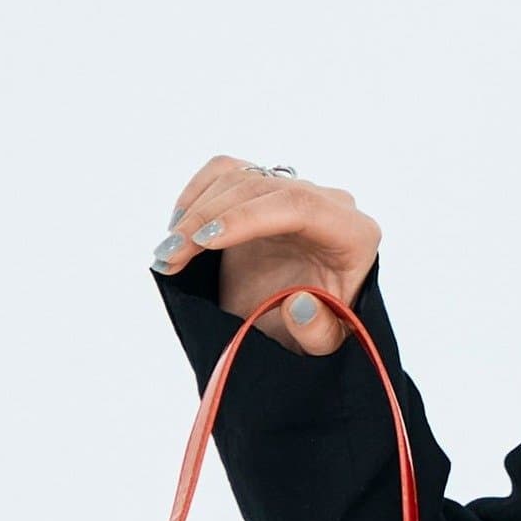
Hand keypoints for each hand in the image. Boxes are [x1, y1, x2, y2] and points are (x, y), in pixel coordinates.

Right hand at [152, 157, 381, 356]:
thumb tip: (299, 304)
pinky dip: (195, 197)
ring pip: (237, 178)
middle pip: (260, 189)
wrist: (306, 325)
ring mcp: (295, 193)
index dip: (247, 218)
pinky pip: (226, 173)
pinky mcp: (266, 191)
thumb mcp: (324, 347)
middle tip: (169, 258)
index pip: (298, 206)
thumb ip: (319, 332)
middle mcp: (329, 205)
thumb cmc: (320, 334)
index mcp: (354, 234)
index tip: (204, 241)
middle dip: (206, 219)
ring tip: (166, 255)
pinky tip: (178, 230)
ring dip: (193, 212)